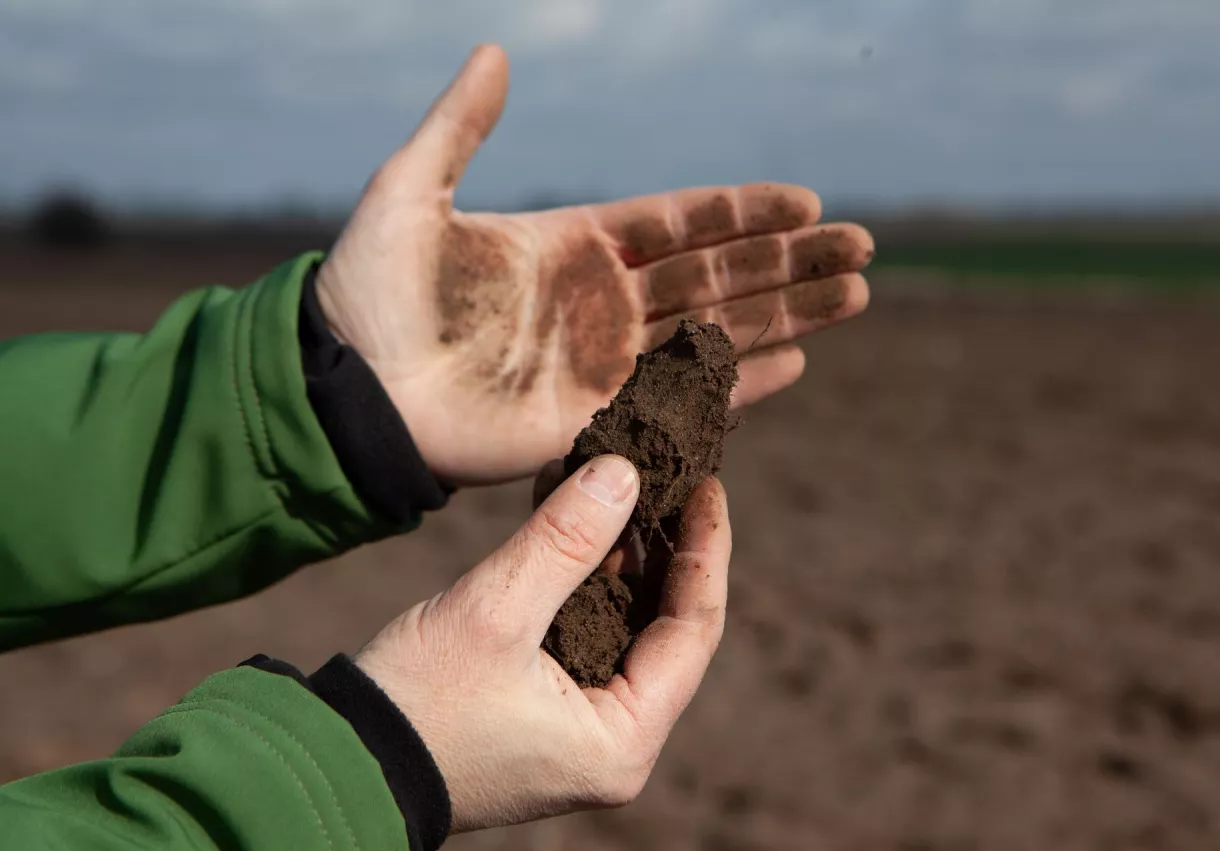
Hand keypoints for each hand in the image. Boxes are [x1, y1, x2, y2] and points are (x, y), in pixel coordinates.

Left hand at [316, 43, 873, 486]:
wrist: (343, 389)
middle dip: (791, 261)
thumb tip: (495, 50)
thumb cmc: (367, 291)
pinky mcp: (594, 418)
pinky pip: (681, 397)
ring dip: (788, 314)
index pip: (678, 222)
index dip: (741, 210)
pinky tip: (796, 363)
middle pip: (718, 274)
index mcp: (571, 243)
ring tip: (857, 294)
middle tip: (863, 247)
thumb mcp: (410, 191)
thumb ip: (460, 128)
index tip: (805, 200)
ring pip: (716, 331)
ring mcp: (603, 362)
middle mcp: (601, 301)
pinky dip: (740, 383)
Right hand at [353, 455, 729, 831]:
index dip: (707, 552)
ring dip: (611, 550)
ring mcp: (577, 727)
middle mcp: (613, 740)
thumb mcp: (496, 611)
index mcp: (622, 739)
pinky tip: (563, 509)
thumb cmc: (418, 702)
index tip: (706, 486)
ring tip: (608, 476)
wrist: (339, 759)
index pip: (694, 631)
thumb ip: (565, 541)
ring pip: (620, 620)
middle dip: (658, 544)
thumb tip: (624, 473)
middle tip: (662, 473)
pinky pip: (580, 626)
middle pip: (663, 625)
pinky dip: (574, 572)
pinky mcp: (543, 707)